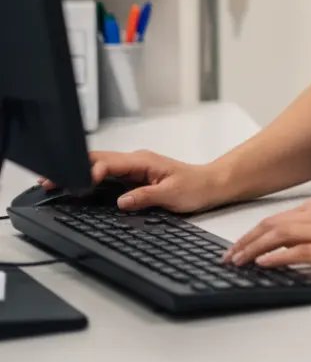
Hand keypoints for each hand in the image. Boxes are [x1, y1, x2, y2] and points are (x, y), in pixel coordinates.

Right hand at [38, 149, 232, 213]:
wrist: (211, 184)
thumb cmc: (196, 187)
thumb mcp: (172, 194)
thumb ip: (146, 197)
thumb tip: (121, 201)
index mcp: (143, 161)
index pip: (111, 162)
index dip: (93, 171)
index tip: (81, 183)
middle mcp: (136, 162)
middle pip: (100, 161)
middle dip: (75, 168)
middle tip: (49, 180)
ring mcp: (134, 169)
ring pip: (101, 167)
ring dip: (80, 173)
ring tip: (54, 182)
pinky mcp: (134, 178)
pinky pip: (108, 177)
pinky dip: (91, 180)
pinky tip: (77, 187)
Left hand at [222, 199, 310, 276]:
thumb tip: (287, 244)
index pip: (276, 218)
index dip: (252, 232)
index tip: (236, 246)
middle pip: (273, 224)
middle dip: (246, 240)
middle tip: (228, 256)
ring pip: (281, 234)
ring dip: (254, 248)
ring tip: (237, 260)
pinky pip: (299, 250)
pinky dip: (277, 256)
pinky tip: (263, 263)